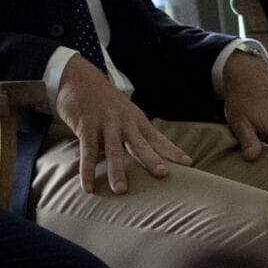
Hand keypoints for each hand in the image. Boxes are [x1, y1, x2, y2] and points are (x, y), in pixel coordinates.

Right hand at [53, 54, 190, 195]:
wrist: (79, 77)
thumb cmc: (103, 99)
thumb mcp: (124, 112)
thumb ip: (135, 131)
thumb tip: (149, 152)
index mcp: (136, 119)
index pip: (157, 138)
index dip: (172, 150)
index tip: (188, 163)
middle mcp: (124, 121)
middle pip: (140, 144)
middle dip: (152, 159)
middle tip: (163, 174)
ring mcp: (105, 122)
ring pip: (113, 150)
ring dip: (117, 170)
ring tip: (120, 190)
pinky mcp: (86, 125)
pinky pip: (87, 151)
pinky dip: (87, 170)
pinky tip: (87, 187)